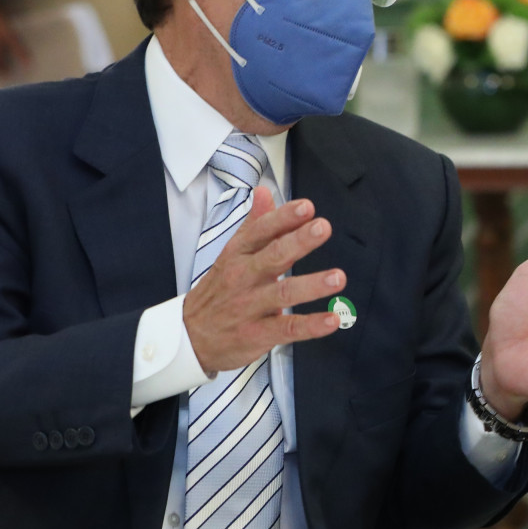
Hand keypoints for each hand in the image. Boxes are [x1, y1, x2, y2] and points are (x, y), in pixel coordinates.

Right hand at [182, 189, 347, 375]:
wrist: (189, 337)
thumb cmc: (219, 290)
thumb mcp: (231, 254)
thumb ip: (255, 224)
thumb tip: (265, 191)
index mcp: (237, 255)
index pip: (260, 231)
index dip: (283, 218)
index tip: (306, 206)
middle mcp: (243, 278)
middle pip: (273, 256)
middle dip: (299, 241)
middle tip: (323, 227)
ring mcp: (250, 307)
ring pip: (283, 293)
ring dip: (312, 285)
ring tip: (338, 277)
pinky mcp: (258, 334)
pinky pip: (287, 329)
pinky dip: (311, 325)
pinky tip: (332, 319)